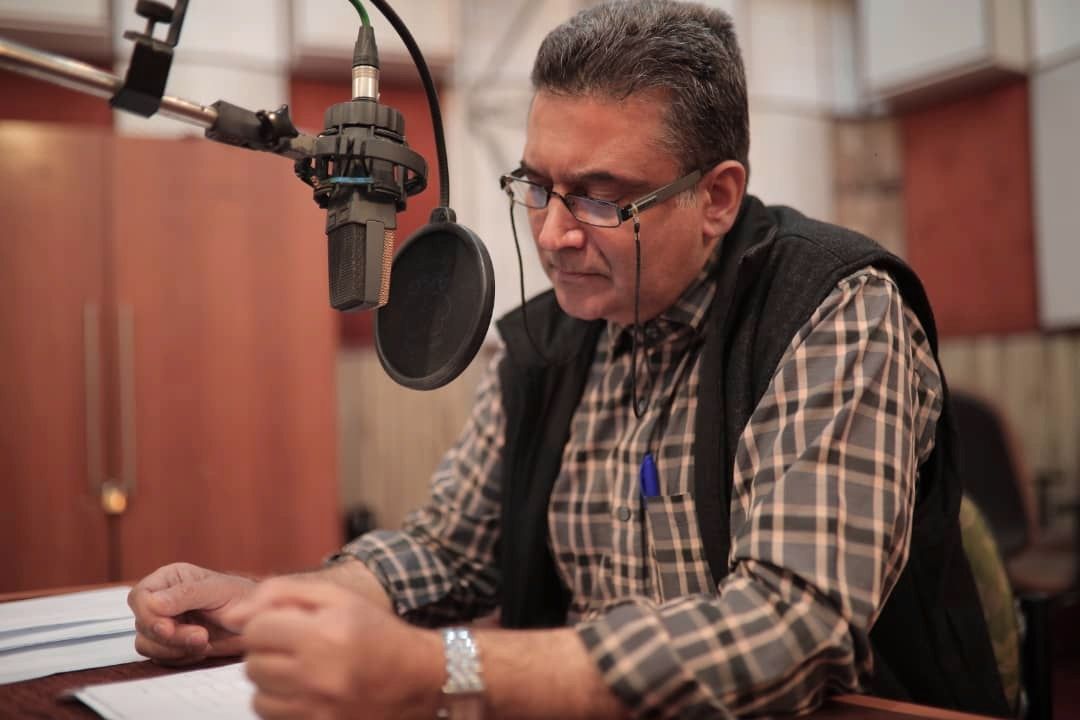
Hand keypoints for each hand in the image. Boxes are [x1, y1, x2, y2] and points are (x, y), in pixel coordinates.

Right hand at [128, 562, 254, 664]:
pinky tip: (201, 649)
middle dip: (169, 636)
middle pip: (142, 623)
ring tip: (204, 641)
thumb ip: (185, 594)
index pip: (139, 596)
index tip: (168, 627)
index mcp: (170, 579)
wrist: (255, 621)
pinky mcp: (171, 644)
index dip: (148, 615)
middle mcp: (163, 600)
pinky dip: (179, 657)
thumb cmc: (241, 597)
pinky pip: (160, 657)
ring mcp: (166, 623)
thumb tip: (153, 602)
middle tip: (199, 636)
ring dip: (174, 648)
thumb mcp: (216, 590)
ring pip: (146, 643)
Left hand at [227, 577, 442, 719]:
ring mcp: (318, 707)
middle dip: (267, 651)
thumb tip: (232, 616)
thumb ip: (279, 594)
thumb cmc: (373, 629)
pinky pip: (272, 717)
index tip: (286, 624)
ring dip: (271, 680)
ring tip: (298, 669)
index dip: (266, 623)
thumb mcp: (335, 597)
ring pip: (258, 696)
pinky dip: (281, 703)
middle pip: (253, 664)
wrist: (415, 675)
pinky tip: (303, 689)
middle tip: (294, 645)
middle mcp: (318, 674)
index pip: (256, 630)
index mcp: (324, 634)